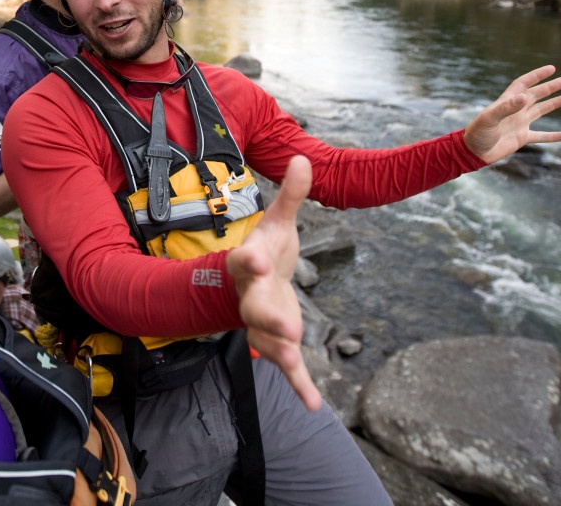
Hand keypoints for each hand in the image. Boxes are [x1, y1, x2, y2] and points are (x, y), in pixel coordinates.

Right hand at [225, 155, 322, 411]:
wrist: (249, 284)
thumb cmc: (266, 250)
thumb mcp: (278, 222)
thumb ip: (291, 195)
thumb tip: (304, 156)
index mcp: (251, 264)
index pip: (245, 262)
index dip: (250, 262)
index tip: (257, 261)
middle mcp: (252, 297)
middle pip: (256, 309)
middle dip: (269, 318)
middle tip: (287, 327)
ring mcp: (264, 323)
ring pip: (268, 340)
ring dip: (281, 353)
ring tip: (296, 362)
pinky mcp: (279, 343)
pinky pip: (287, 368)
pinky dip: (300, 387)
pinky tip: (314, 405)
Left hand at [463, 65, 560, 163]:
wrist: (473, 152)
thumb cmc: (478, 133)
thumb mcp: (490, 118)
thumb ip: (507, 107)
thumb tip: (525, 97)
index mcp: (506, 102)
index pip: (523, 84)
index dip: (536, 75)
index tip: (551, 69)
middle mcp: (515, 110)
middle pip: (536, 95)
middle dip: (550, 87)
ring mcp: (520, 123)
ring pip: (541, 110)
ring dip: (555, 104)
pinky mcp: (522, 138)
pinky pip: (542, 135)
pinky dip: (554, 136)